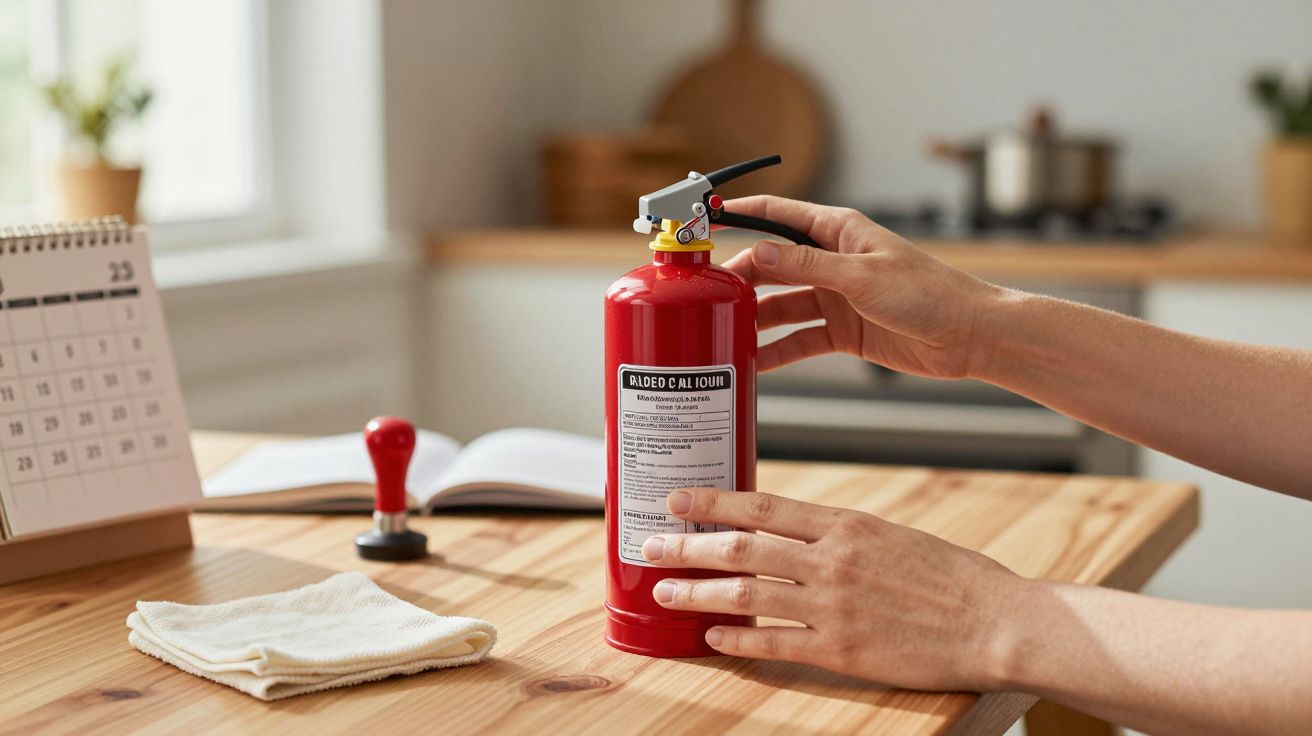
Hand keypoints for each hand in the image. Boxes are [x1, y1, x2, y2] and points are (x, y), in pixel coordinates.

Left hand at [641, 486, 1025, 691]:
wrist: (995, 622)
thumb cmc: (950, 577)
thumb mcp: (890, 534)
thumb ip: (837, 533)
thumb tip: (787, 531)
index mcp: (845, 525)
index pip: (762, 506)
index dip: (712, 502)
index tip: (677, 498)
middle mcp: (832, 561)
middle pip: (741, 548)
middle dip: (688, 546)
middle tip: (651, 545)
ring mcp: (833, 607)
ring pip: (746, 594)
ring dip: (697, 591)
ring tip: (664, 590)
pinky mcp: (840, 650)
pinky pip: (774, 643)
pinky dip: (736, 640)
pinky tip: (711, 636)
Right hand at [721, 196, 1006, 378]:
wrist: (970, 336)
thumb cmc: (930, 294)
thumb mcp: (862, 276)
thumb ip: (807, 266)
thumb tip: (759, 252)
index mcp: (838, 231)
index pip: (778, 214)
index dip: (740, 213)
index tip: (705, 217)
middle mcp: (832, 261)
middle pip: (771, 263)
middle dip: (740, 275)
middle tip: (707, 292)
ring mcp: (835, 297)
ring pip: (781, 303)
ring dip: (754, 316)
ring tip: (722, 329)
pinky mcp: (842, 331)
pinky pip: (798, 339)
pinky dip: (776, 350)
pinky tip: (753, 361)